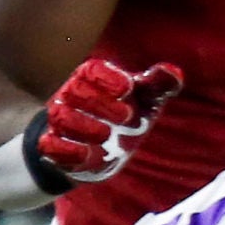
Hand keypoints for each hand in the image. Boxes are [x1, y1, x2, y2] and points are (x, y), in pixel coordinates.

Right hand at [37, 58, 182, 185]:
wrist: (102, 152)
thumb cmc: (126, 118)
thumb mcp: (145, 102)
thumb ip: (158, 86)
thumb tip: (175, 72)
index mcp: (94, 79)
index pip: (92, 70)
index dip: (109, 78)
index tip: (128, 89)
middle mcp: (73, 96)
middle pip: (75, 90)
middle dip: (100, 102)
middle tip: (126, 117)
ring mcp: (62, 121)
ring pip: (60, 115)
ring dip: (83, 126)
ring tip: (106, 135)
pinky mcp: (55, 147)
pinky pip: (50, 145)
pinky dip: (68, 150)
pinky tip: (89, 155)